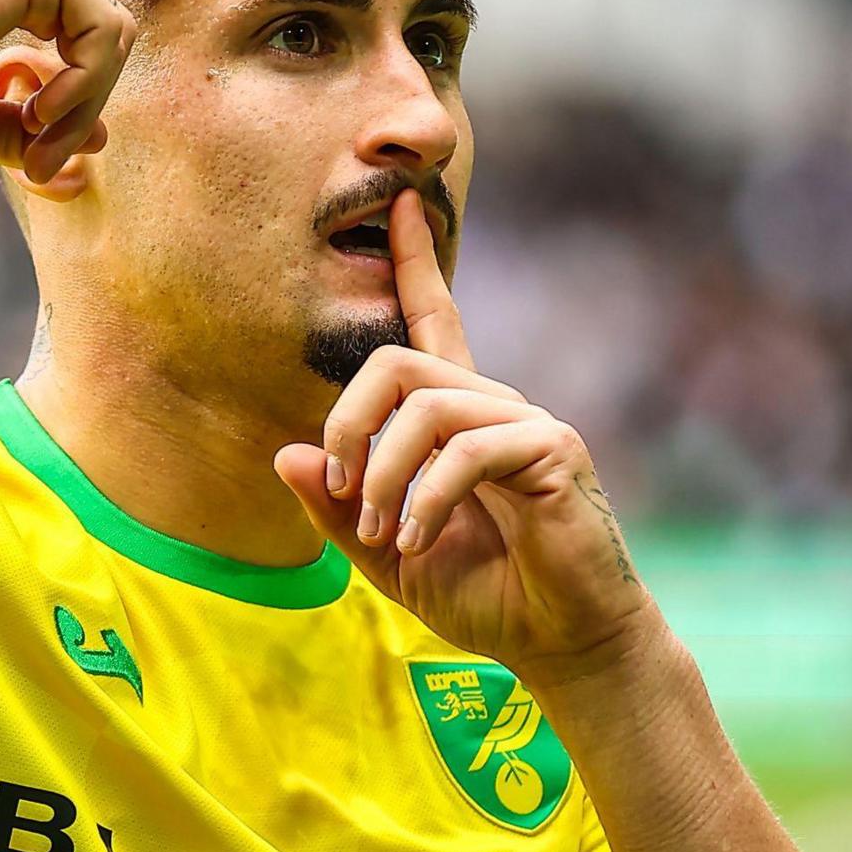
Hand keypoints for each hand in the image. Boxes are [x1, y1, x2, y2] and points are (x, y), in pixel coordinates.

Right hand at [0, 0, 175, 184]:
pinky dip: (80, 86)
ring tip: (37, 141)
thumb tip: (101, 142)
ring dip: (83, 105)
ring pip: (112, 36)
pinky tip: (36, 111)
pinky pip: (100, 34)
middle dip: (89, 105)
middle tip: (45, 163)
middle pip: (108, 33)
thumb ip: (37, 128)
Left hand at [273, 190, 657, 688]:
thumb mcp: (389, 557)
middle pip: (398, 362)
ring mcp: (527, 423)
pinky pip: (468, 450)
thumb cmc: (489, 599)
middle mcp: (493, 406)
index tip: (397, 204)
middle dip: (349, 424)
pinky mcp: (552, 452)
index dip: (414, 262)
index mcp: (458, 421)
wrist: (566, 646)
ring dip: (385, 475)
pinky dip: (426, 499)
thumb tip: (285, 454)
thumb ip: (339, 511)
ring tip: (384, 534)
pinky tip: (418, 541)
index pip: (433, 321)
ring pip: (427, 406)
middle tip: (343, 493)